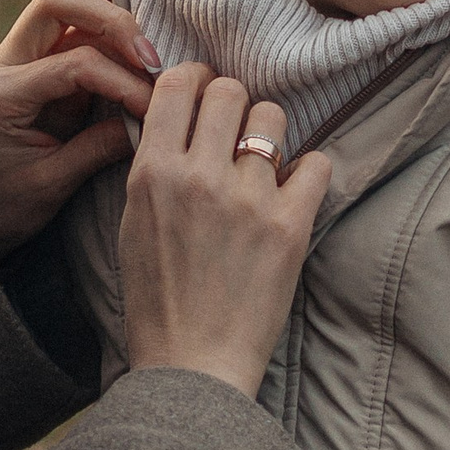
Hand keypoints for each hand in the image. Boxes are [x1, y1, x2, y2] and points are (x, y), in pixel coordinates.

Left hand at [0, 0, 160, 258]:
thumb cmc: (4, 203)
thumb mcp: (52, 186)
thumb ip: (98, 149)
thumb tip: (151, 121)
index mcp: (0, 97)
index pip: (73, 65)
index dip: (121, 81)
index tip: (152, 108)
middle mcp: (5, 63)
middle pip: (56, 1)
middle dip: (112, 21)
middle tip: (151, 60)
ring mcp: (20, 55)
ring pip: (69, 5)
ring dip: (113, 24)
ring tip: (148, 62)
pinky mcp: (38, 59)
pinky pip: (76, 27)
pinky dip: (108, 35)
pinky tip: (134, 58)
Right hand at [117, 64, 329, 395]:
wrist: (191, 366)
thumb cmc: (157, 303)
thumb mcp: (133, 225)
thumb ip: (153, 169)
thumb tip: (175, 121)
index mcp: (152, 173)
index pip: (178, 84)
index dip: (196, 82)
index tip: (204, 98)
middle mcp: (198, 175)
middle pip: (230, 90)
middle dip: (235, 105)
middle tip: (236, 134)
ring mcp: (247, 198)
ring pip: (273, 118)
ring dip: (270, 136)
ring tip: (263, 170)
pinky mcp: (289, 225)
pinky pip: (316, 163)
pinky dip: (308, 174)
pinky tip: (293, 195)